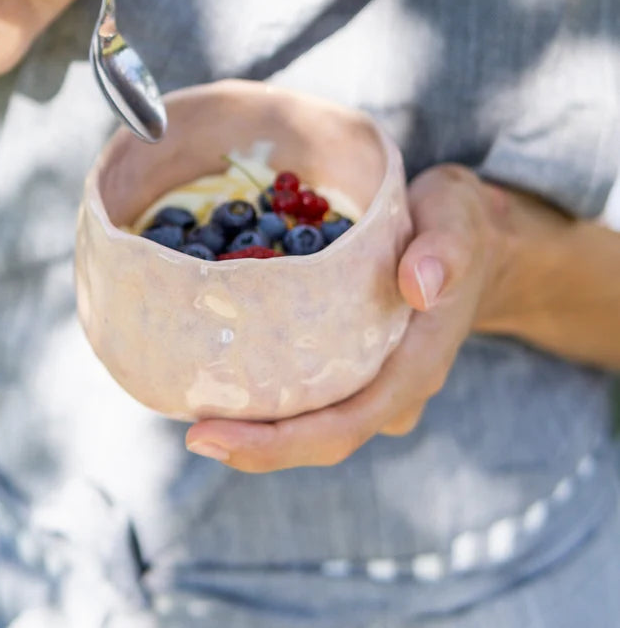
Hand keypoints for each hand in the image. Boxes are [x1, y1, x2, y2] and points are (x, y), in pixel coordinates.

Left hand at [186, 164, 507, 471]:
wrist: (474, 239)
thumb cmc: (459, 226)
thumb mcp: (458, 222)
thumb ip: (445, 252)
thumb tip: (419, 285)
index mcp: (415, 367)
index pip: (345, 425)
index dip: (279, 443)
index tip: (212, 438)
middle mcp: (391, 389)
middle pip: (317, 437)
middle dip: (254, 444)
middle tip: (190, 432)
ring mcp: (371, 381)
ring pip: (308, 420)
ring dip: (254, 423)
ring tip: (191, 404)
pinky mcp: (351, 364)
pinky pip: (305, 391)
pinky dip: (263, 392)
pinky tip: (218, 374)